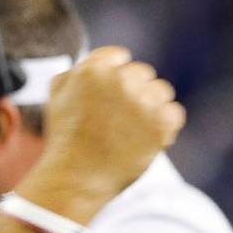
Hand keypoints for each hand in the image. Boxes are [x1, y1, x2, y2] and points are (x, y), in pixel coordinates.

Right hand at [36, 47, 185, 201]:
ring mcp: (143, 102)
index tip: (107, 96)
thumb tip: (106, 58)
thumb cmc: (66, 133)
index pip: (120, 57)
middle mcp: (120, 80)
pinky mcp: (161, 124)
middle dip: (134, 90)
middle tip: (118, 116)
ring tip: (131, 127)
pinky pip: (174, 113)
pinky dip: (164, 125)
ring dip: (151, 105)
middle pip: (143, 73)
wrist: (77, 175)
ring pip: (162, 90)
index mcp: (94, 68)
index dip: (114, 77)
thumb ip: (80, 67)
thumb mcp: (58, 91)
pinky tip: (144, 136)